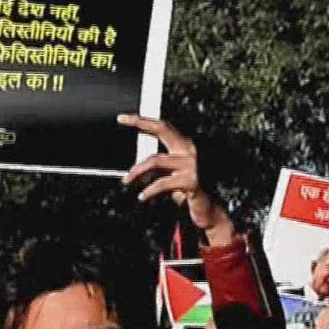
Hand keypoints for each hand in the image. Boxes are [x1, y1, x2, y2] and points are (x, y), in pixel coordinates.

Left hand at [119, 115, 233, 246]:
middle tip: (122, 121)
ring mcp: (192, 164)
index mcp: (184, 147)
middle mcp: (189, 151)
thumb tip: (136, 168)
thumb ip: (157, 169)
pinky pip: (162, 183)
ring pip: (155, 160)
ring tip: (127, 181)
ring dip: (137, 171)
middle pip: (163, 129)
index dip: (143, 120)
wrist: (207, 211)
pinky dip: (149, 191)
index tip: (123, 117)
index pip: (163, 127)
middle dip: (141, 122)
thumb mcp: (168, 177)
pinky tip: (142, 197)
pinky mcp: (191, 180)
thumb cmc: (186, 193)